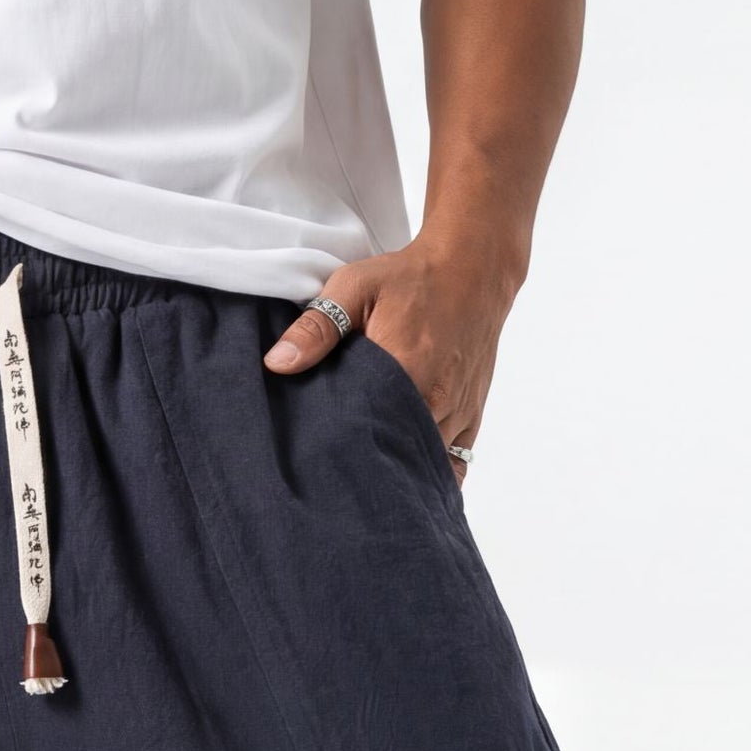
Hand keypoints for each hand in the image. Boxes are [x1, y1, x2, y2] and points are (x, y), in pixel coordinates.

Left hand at [264, 235, 522, 485]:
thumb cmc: (410, 278)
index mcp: (405, 372)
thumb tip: (277, 363)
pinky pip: (454, 465)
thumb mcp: (354, 287)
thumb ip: (317, 327)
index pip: (367, 434)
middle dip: (365, 469)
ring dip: (397, 471)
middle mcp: (437, 401)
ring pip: (424, 465)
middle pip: (395, 457)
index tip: (316, 462)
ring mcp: (458, 413)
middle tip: (333, 478)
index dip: (340, 452)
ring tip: (362, 481)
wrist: (473, 269)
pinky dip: (428, 474)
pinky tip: (404, 481)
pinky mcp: (471, 416)